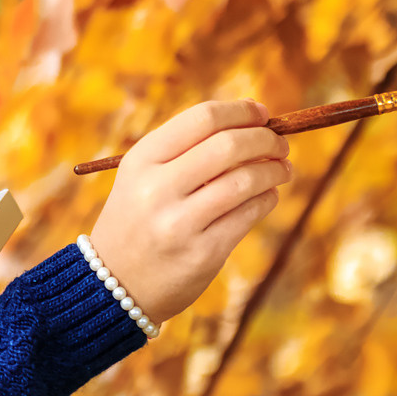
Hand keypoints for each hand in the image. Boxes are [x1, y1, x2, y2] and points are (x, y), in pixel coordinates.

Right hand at [88, 100, 290, 323]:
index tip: (261, 114)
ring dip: (274, 170)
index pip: (202, 118)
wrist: (114, 283)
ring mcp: (179, 223)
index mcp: (141, 159)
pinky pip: (249, 214)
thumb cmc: (138, 218)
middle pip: (228, 145)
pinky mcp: (203, 253)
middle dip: (265, 139)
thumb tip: (252, 118)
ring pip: (245, 181)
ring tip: (282, 169)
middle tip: (280, 143)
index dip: (241, 112)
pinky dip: (267, 198)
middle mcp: (157, 188)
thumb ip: (187, 147)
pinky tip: (268, 195)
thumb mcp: (143, 175)